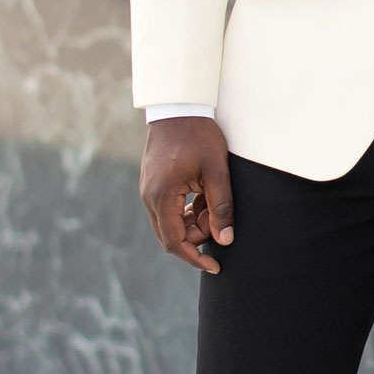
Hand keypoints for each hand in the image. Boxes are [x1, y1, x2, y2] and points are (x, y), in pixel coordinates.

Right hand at [140, 117, 234, 274]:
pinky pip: (167, 208)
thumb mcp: (217, 171)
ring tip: (213, 202)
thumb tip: (225, 239)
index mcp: (162, 196)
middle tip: (219, 221)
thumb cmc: (199, 135)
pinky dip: (186, 210)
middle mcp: (149, 197)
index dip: (195, 258)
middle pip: (171, 235)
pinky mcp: (153, 183)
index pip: (175, 242)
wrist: (179, 106)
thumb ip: (221, 207)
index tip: (216, 266)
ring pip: (169, 222)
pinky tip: (203, 196)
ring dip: (192, 222)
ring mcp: (148, 190)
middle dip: (197, 236)